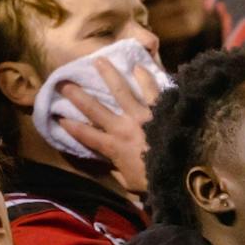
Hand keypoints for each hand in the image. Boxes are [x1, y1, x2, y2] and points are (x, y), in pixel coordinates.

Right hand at [56, 60, 160, 195]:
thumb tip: (111, 166)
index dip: (70, 126)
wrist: (187, 171)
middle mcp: (122, 127)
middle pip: (95, 108)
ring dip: (108, 74)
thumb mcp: (133, 184)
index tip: (57, 116)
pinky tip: (138, 66)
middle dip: (77, 95)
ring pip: (120, 90)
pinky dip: (144, 76)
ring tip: (98, 60)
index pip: (86, 135)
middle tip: (64, 82)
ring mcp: (141, 114)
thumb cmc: (158, 180)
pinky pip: (151, 89)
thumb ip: (120, 173)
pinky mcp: (160, 108)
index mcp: (114, 148)